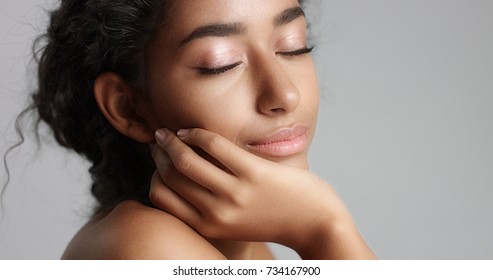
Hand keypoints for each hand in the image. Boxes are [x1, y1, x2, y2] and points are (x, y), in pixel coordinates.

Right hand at [149, 128, 374, 258]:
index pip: (160, 197)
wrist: (315, 223)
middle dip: (159, 153)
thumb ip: (209, 205)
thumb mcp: (234, 222)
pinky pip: (214, 145)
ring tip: (170, 132)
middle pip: (170, 176)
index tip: (159, 160)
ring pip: (186, 160)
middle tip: (159, 140)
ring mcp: (235, 194)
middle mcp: (217, 213)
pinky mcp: (253, 173)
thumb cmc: (272, 219)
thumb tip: (182, 176)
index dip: (155, 174)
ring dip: (172, 140)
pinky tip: (194, 131)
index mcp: (209, 226)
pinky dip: (197, 133)